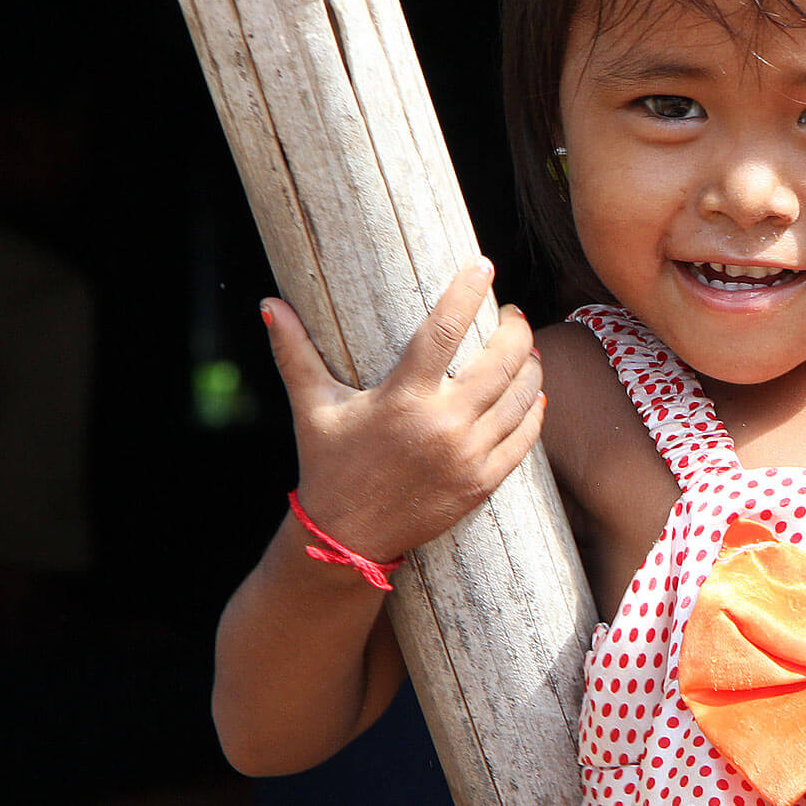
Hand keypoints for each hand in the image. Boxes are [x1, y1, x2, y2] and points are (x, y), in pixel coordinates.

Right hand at [261, 257, 543, 562]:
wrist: (345, 541)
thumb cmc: (329, 466)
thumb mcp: (311, 407)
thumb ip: (294, 352)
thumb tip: (269, 302)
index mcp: (402, 398)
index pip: (445, 329)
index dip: (467, 290)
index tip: (483, 265)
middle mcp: (441, 425)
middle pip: (502, 360)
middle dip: (516, 327)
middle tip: (512, 313)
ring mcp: (467, 456)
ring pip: (522, 397)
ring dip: (532, 365)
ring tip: (526, 348)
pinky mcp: (483, 483)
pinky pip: (525, 438)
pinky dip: (535, 410)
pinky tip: (535, 392)